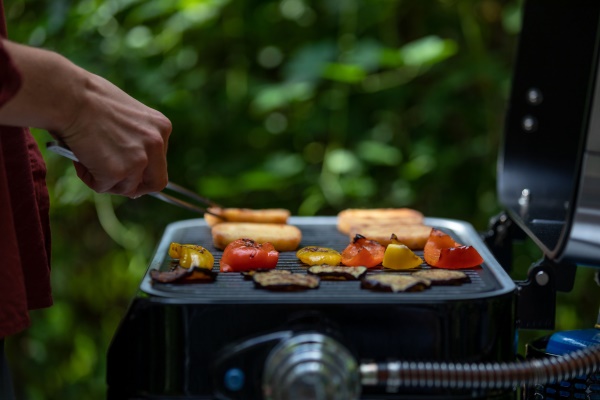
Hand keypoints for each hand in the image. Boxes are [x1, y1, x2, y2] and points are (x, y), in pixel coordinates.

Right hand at [59, 73, 171, 197]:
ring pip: (127, 188)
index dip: (143, 169)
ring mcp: (139, 159)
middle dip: (135, 186)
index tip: (128, 170)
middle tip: (114, 181)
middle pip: (157, 182)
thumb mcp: (126, 115)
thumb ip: (134, 137)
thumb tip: (127, 165)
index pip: (160, 161)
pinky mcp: (117, 171)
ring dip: (107, 180)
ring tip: (86, 159)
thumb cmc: (88, 97)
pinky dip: (89, 177)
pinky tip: (79, 157)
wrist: (68, 94)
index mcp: (161, 127)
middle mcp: (156, 144)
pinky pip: (103, 187)